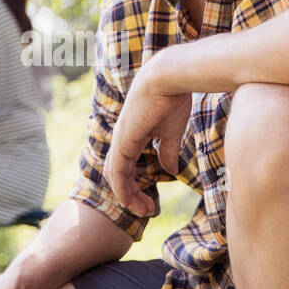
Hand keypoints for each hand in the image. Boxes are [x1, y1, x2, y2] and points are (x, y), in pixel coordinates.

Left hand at [106, 52, 191, 215]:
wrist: (170, 78)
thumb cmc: (173, 98)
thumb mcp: (172, 133)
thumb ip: (168, 152)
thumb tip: (170, 170)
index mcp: (132, 136)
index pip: (126, 168)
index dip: (136, 187)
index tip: (152, 202)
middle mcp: (122, 139)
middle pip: (118, 176)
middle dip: (131, 196)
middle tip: (148, 210)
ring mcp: (120, 140)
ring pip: (115, 177)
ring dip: (128, 197)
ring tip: (145, 211)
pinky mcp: (123, 141)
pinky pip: (118, 172)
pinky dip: (123, 190)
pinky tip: (131, 202)